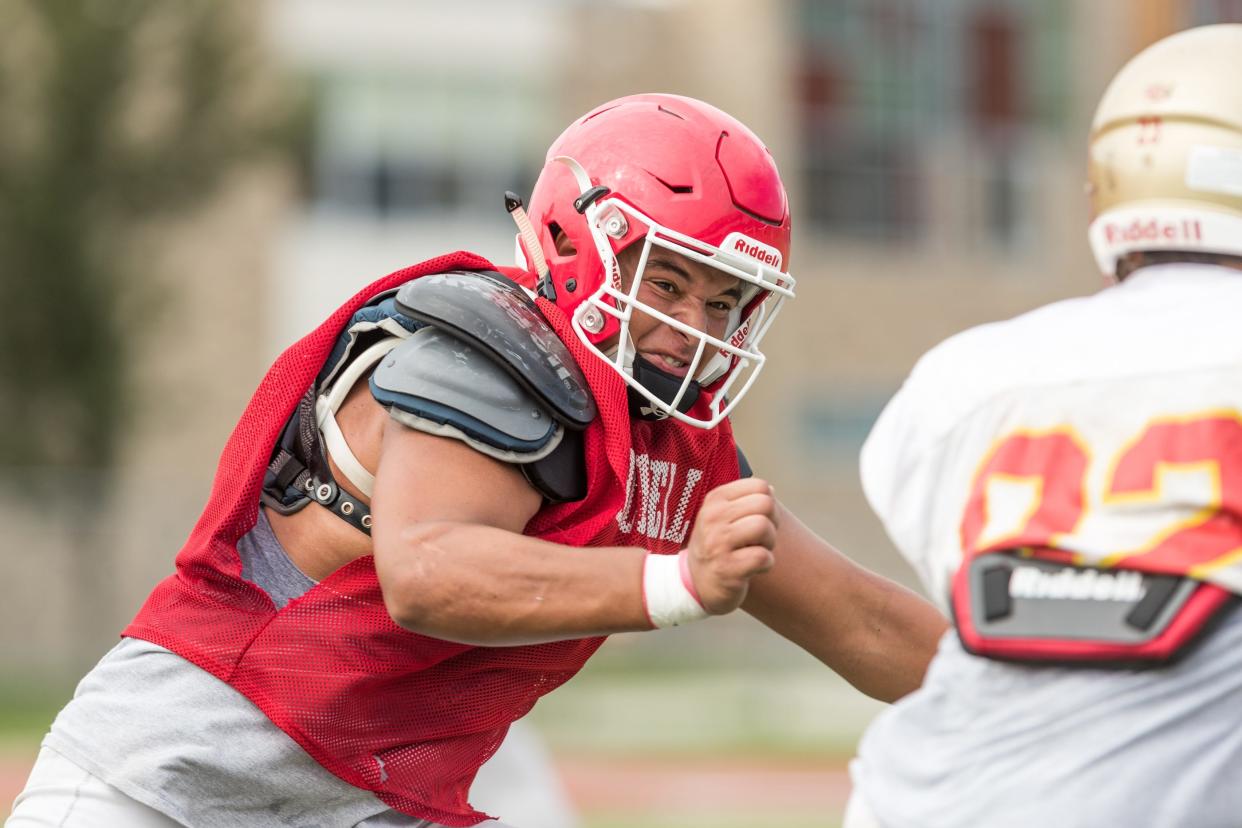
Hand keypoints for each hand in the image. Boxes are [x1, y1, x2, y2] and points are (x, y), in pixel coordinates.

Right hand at [684, 477, 778, 614]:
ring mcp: (718, 543)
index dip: (768, 504)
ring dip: (769, 543)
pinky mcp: (727, 568)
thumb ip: (745, 500)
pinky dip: (766, 564)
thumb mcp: (722, 516)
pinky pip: (763, 557)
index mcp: (715, 499)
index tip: (756, 519)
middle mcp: (713, 517)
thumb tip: (771, 490)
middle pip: (766, 505)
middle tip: (759, 538)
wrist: (694, 583)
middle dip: (772, 523)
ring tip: (756, 551)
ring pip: (764, 527)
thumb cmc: (717, 545)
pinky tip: (754, 568)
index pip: (760, 487)